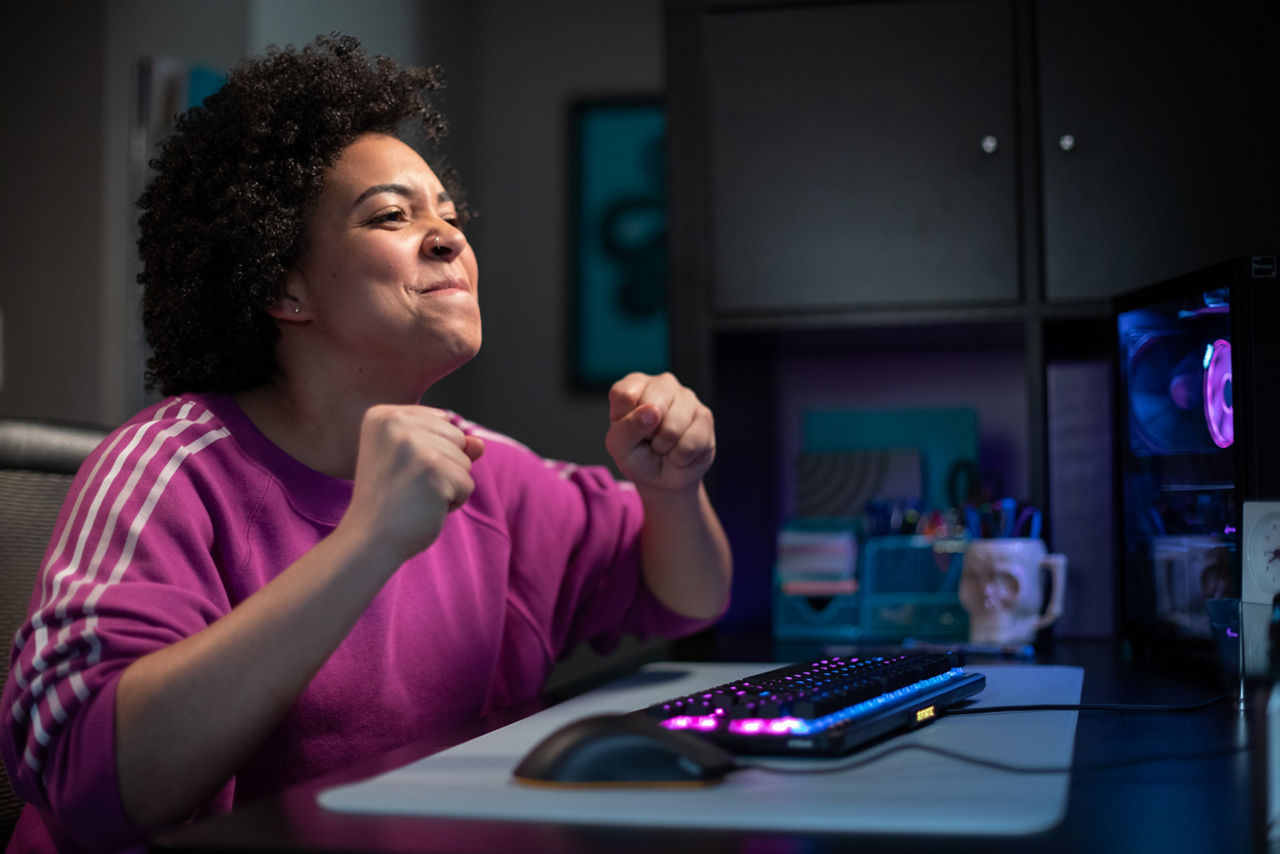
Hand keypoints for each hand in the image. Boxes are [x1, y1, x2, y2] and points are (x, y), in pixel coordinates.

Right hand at [341, 405, 484, 559]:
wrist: (369, 539)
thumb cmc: (391, 501)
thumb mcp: (415, 461)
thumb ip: (449, 443)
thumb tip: (479, 444)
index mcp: (384, 415)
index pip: (442, 420)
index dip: (431, 451)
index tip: (399, 469)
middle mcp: (396, 423)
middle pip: (457, 437)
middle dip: (444, 466)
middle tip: (408, 485)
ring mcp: (415, 445)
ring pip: (465, 460)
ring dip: (449, 484)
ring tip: (416, 496)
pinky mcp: (433, 470)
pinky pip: (467, 484)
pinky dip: (453, 502)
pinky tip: (425, 508)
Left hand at [605, 372, 714, 492]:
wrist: (663, 479)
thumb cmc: (637, 455)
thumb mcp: (620, 445)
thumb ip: (629, 426)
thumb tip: (653, 411)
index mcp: (635, 384)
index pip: (625, 395)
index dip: (625, 422)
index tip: (628, 430)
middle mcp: (662, 383)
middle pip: (652, 406)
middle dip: (648, 435)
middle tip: (649, 439)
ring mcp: (687, 397)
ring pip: (673, 427)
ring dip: (665, 447)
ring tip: (664, 445)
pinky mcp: (705, 416)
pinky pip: (691, 443)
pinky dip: (680, 457)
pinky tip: (679, 450)